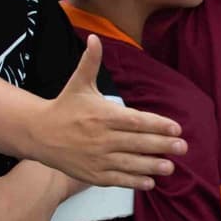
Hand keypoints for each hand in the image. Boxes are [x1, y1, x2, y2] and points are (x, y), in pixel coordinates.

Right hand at [33, 36, 186, 187]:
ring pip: (129, 163)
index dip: (157, 124)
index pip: (135, 121)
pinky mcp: (91, 174)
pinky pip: (116, 179)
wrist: (38, 134)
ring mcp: (96, 158)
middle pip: (136, 143)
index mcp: (102, 115)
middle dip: (162, 145)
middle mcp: (101, 138)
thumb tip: (94, 38)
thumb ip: (90, 62)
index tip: (176, 127)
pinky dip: (133, 181)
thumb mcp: (79, 83)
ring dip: (151, 166)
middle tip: (183, 147)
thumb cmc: (64, 107)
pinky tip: (149, 181)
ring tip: (170, 167)